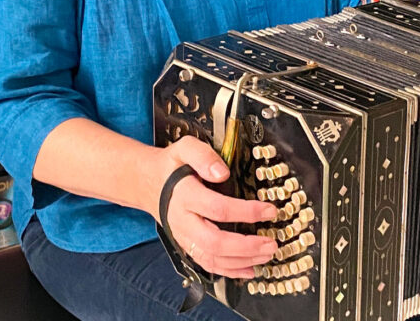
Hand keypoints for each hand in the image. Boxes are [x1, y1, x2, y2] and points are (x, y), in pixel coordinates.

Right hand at [158, 136, 277, 278]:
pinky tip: (249, 269)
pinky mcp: (188, 246)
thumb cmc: (171, 165)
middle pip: (215, 242)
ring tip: (266, 255)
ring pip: (212, 258)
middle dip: (246, 246)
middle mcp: (183, 220)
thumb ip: (203, 156)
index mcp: (185, 195)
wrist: (148, 184)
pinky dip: (229, 271)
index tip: (269, 210)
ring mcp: (184, 237)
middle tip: (271, 243)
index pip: (218, 208)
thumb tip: (222, 173)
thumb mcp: (184, 148)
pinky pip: (207, 264)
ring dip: (242, 261)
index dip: (246, 212)